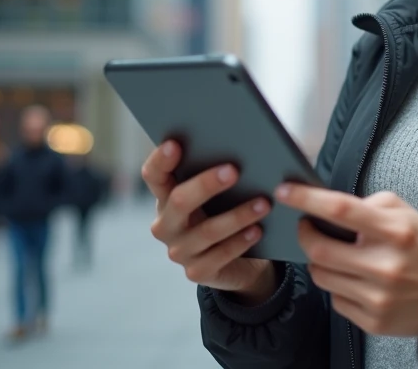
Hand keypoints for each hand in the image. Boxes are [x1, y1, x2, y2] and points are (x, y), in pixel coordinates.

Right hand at [142, 141, 275, 301]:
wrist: (241, 261)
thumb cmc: (228, 212)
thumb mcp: (220, 192)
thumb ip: (220, 171)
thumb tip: (243, 146)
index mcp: (166, 197)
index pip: (153, 175)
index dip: (160, 160)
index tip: (175, 144)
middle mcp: (166, 224)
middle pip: (179, 200)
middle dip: (206, 184)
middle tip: (234, 170)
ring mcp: (179, 250)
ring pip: (206, 231)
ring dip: (237, 215)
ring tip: (263, 203)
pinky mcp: (196, 272)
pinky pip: (219, 256)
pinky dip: (240, 242)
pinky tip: (257, 230)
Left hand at [276, 184, 417, 337]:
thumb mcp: (406, 214)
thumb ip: (369, 205)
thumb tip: (329, 208)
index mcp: (395, 231)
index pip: (341, 210)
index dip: (307, 200)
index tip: (285, 191)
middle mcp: (385, 266)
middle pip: (320, 249)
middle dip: (306, 235)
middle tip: (308, 227)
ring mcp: (378, 297)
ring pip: (322, 276)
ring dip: (321, 262)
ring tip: (339, 256)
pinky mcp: (373, 322)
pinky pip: (335, 300)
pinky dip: (338, 287)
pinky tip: (356, 281)